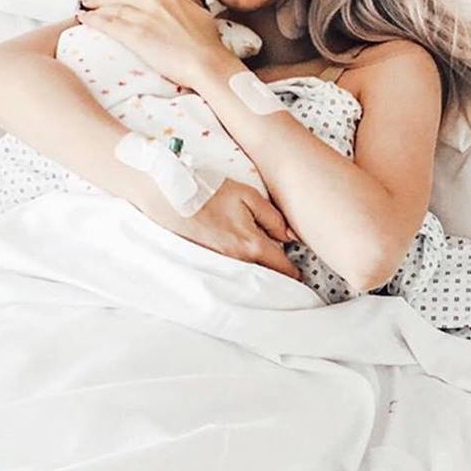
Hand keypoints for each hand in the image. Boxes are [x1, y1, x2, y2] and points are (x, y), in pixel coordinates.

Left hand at [76, 0, 228, 88]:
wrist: (207, 62)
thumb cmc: (207, 45)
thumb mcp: (197, 13)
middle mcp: (154, 2)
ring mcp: (144, 18)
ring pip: (112, 8)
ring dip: (95, 7)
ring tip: (84, 7)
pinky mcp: (136, 35)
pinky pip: (109, 24)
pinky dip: (94, 20)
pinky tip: (84, 19)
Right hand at [138, 177, 302, 282]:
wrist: (168, 195)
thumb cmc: (209, 191)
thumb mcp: (247, 195)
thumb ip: (273, 217)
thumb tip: (289, 237)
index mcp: (251, 244)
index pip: (283, 269)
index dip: (296, 273)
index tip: (302, 276)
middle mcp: (236, 261)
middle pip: (265, 279)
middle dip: (277, 279)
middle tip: (288, 278)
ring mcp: (219, 266)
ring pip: (246, 279)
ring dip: (258, 277)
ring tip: (266, 273)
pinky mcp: (204, 265)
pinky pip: (228, 277)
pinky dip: (238, 276)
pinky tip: (240, 268)